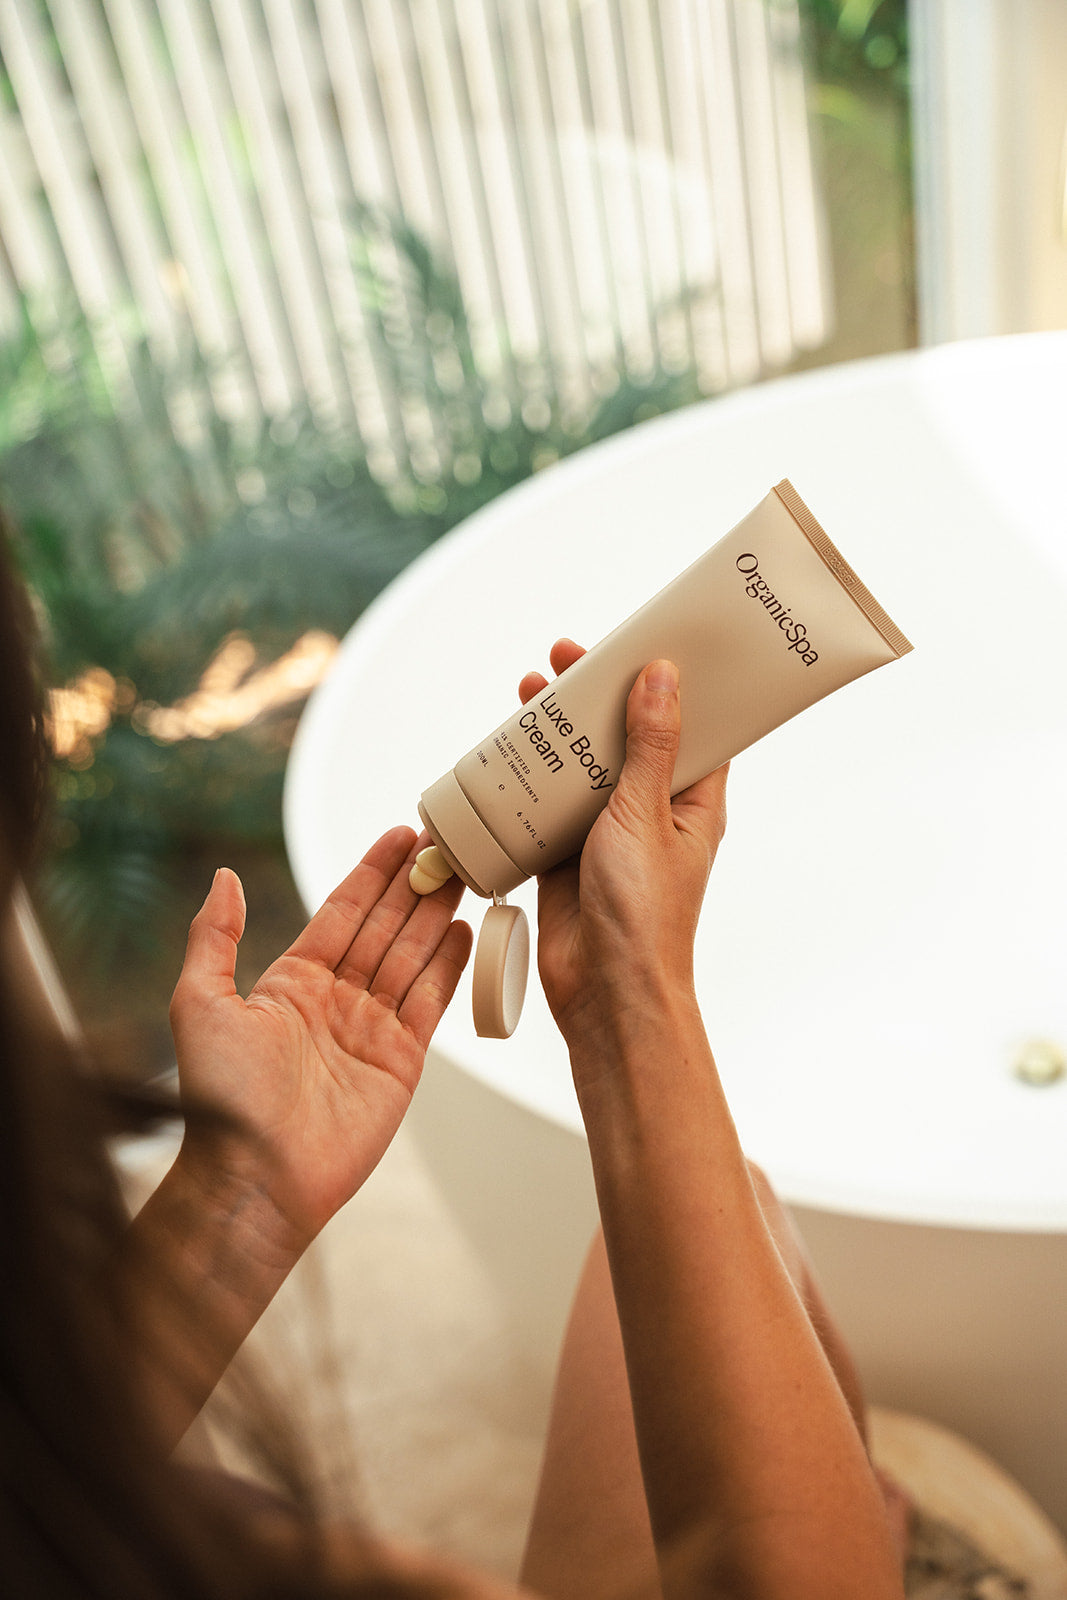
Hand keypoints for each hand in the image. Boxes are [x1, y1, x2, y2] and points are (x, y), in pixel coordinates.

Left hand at [168, 826, 470, 1249]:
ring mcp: (372, 1029)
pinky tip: (467, 929)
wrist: (254, 1177)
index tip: (401, 836)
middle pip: (386, 928)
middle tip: (446, 843)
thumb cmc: (220, 1098)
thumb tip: (224, 876)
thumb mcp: (200, 1002)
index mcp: (292, 983)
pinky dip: (451, 965)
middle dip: (414, 885)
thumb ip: (214, 935)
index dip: (373, 873)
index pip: (342, 912)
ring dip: (437, 914)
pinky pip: (431, 1001)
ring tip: (465, 871)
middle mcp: (336, 1000)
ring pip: (413, 956)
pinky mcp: (402, 1061)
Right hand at [518, 641, 727, 1052]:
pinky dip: (528, 778)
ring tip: (529, 692)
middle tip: (566, 658)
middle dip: (598, 696)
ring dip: (558, 732)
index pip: (689, 724)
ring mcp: (607, 833)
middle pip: (626, 737)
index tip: (640, 642)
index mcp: (692, 801)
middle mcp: (651, 811)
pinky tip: (506, 750)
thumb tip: (663, 676)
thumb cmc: (644, 913)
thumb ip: (651, 746)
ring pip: (582, 767)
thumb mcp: (646, 815)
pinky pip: (547, 804)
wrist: (605, 991)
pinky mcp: (566, 855)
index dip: (666, 680)